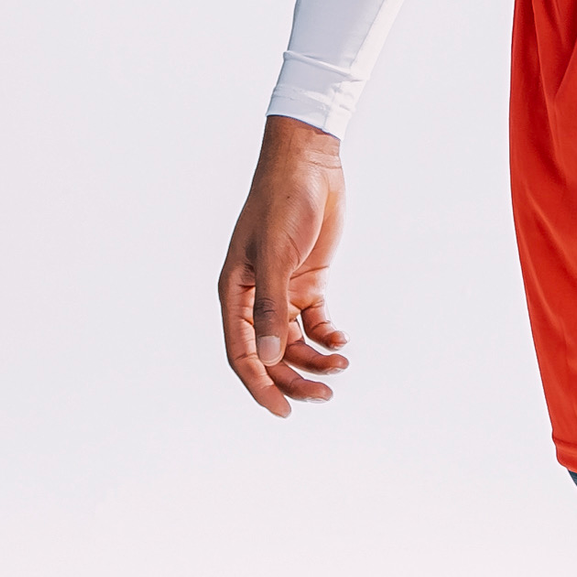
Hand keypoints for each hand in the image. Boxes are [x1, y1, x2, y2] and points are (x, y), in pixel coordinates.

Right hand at [217, 116, 349, 415]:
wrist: (309, 164)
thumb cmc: (282, 202)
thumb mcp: (276, 255)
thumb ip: (272, 307)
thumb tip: (272, 357)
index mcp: (234, 293)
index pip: (242, 353)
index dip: (259, 386)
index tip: (283, 411)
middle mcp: (255, 297)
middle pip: (271, 355)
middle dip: (294, 379)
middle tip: (324, 396)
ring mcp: (282, 290)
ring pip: (295, 341)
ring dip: (316, 359)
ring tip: (342, 365)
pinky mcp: (307, 280)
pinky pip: (314, 321)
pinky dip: (328, 336)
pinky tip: (342, 340)